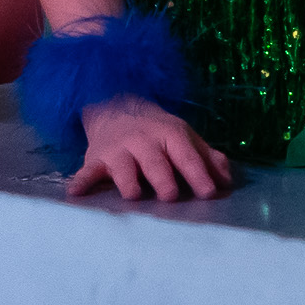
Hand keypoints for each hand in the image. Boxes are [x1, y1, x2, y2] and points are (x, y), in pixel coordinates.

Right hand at [65, 94, 233, 203]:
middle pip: (155, 161)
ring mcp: (118, 150)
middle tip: (171, 196)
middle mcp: (143, 141)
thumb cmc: (158, 133)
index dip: (198, 173)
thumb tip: (228, 181)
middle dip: (163, 178)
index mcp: (170, 135)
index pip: (187, 155)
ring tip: (133, 195)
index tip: (209, 193)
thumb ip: (207, 158)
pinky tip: (76, 194)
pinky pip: (87, 171)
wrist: (117, 107)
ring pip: (122, 166)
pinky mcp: (95, 159)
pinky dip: (81, 181)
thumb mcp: (185, 137)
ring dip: (127, 180)